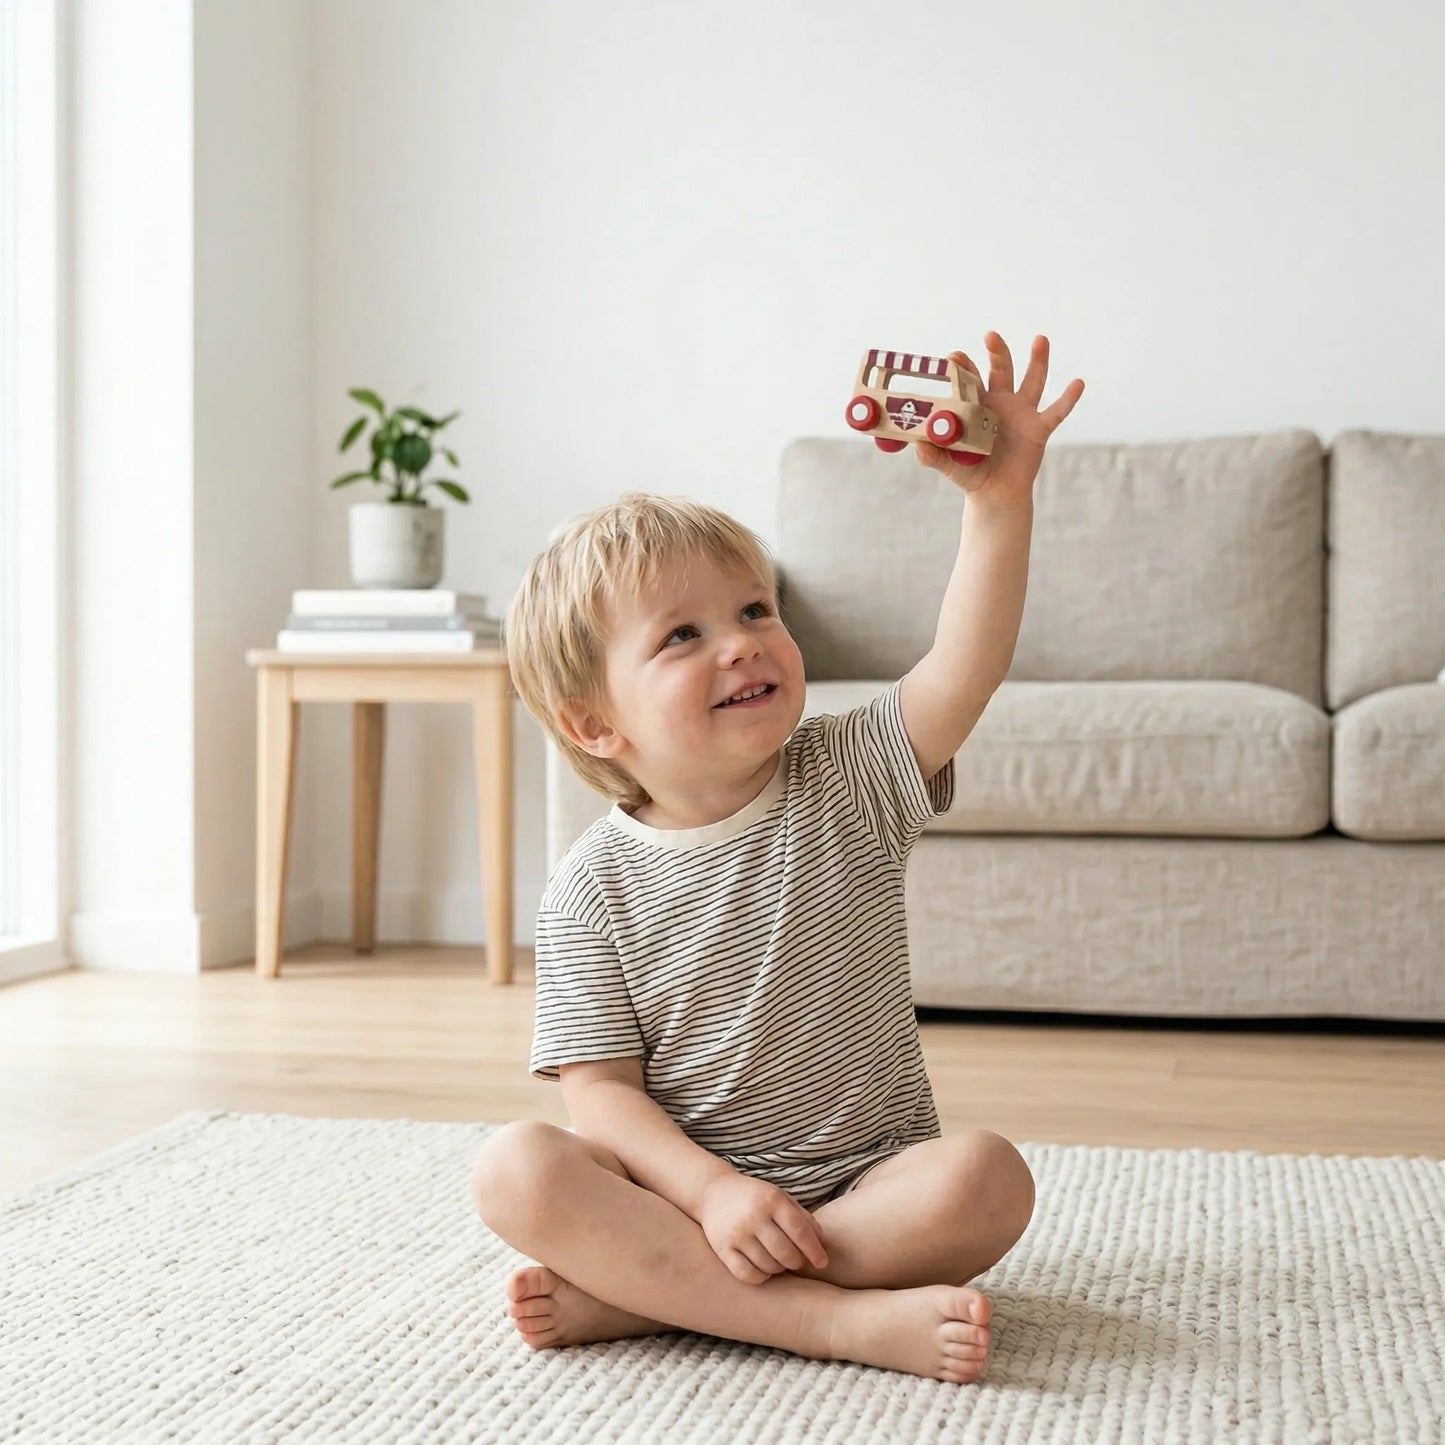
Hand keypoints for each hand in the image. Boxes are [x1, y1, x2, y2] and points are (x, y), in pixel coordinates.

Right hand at [697, 1172, 829, 1284]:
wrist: (714, 1191)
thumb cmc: (755, 1197)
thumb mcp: (780, 1198)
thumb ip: (804, 1218)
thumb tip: (826, 1245)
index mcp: (772, 1200)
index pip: (800, 1232)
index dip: (814, 1251)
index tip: (822, 1263)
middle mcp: (754, 1216)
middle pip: (786, 1253)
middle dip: (796, 1262)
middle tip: (796, 1260)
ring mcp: (736, 1233)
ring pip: (768, 1266)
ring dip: (779, 1269)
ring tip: (778, 1260)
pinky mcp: (722, 1248)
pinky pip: (748, 1274)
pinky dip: (761, 1277)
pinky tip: (763, 1268)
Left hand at [916, 332, 1084, 509]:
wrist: (995, 493)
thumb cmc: (970, 474)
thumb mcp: (950, 467)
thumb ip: (934, 457)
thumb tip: (918, 448)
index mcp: (976, 407)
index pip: (969, 381)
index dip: (962, 368)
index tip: (953, 356)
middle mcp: (1000, 403)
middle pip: (1000, 371)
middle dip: (997, 352)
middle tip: (990, 336)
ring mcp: (1021, 413)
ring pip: (1032, 381)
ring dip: (1037, 361)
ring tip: (1040, 339)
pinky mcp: (1039, 429)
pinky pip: (1056, 412)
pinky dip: (1068, 399)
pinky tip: (1078, 382)